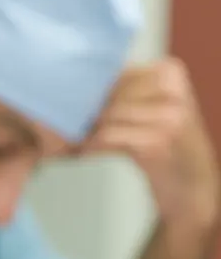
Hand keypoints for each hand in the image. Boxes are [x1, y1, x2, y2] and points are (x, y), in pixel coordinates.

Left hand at [82, 58, 220, 233]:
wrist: (191, 185)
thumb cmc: (162, 144)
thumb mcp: (149, 109)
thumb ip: (121, 93)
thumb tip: (69, 84)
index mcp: (170, 72)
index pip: (114, 72)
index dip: (88, 91)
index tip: (67, 105)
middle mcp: (173, 90)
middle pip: (108, 93)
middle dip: (84, 112)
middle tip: (66, 128)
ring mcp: (168, 116)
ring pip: (105, 114)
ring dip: (84, 132)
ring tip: (75, 143)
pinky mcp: (157, 141)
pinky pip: (107, 136)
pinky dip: (91, 146)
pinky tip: (85, 153)